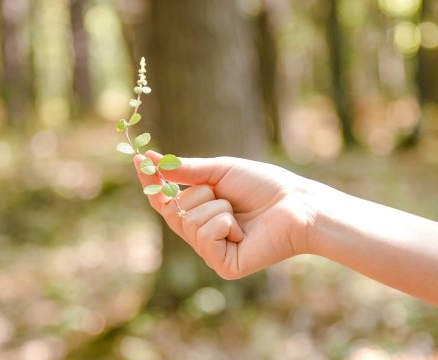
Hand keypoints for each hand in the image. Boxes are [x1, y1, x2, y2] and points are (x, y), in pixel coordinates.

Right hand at [133, 151, 315, 278]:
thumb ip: (186, 171)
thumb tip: (151, 160)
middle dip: (200, 194)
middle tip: (227, 196)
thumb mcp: (220, 171)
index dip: (152, 182)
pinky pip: (205, 235)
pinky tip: (242, 230)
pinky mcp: (223, 266)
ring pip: (190, 221)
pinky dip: (224, 222)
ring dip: (217, 207)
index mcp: (201, 214)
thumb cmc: (264, 187)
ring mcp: (212, 253)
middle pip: (174, 210)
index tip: (140, 160)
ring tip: (240, 213)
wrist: (297, 204)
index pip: (165, 201)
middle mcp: (203, 236)